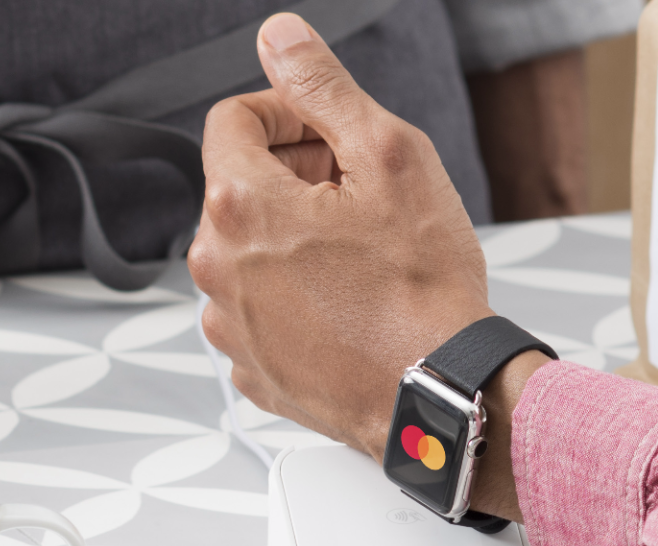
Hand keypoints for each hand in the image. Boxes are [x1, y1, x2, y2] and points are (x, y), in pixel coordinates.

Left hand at [189, 13, 544, 518]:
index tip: (321, 131)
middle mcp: (219, 270)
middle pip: (239, 191)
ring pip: (248, 255)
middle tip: (355, 198)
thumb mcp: (389, 157)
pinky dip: (290, 298)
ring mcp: (232, 327)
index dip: (284, 113)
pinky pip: (259, 312)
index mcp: (241, 207)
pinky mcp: (254, 369)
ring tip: (354, 260)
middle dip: (292, 179)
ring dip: (290, 242)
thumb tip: (281, 40)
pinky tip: (342, 306)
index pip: (232, 122)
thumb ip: (323, 88)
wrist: (438, 392)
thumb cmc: (422, 292)